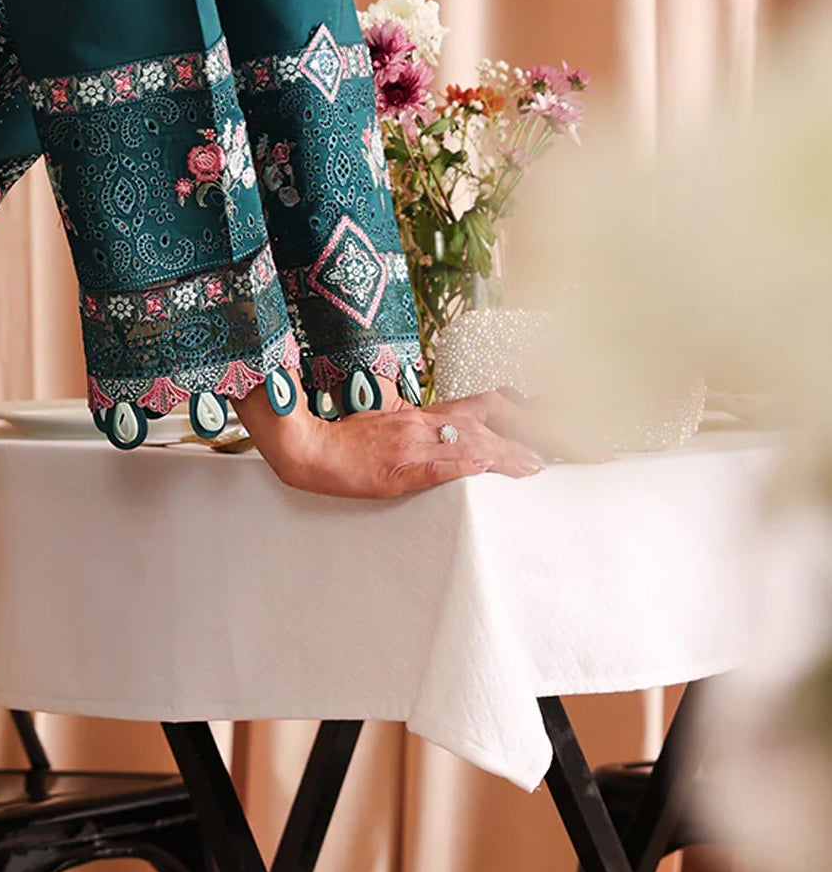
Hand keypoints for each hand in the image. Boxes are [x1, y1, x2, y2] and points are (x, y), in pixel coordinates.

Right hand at [235, 380, 544, 498]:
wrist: (312, 448)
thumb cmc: (350, 441)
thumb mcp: (394, 425)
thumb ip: (426, 427)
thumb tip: (458, 440)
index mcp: (428, 413)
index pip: (486, 403)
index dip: (522, 410)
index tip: (551, 421)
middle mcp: (428, 422)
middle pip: (491, 418)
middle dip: (530, 431)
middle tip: (560, 449)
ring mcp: (416, 444)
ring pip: (474, 441)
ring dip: (511, 453)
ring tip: (538, 466)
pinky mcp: (402, 469)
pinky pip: (442, 464)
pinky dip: (471, 464)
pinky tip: (494, 468)